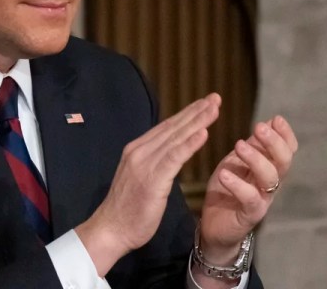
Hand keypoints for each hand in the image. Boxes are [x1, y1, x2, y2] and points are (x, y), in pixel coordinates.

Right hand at [76, 94, 220, 275]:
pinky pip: (174, 157)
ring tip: (214, 109)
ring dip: (197, 121)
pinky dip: (190, 143)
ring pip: (176, 138)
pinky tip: (204, 133)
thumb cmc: (127, 209)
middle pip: (173, 127)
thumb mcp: (139, 178)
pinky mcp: (152, 178)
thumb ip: (153, 164)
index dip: (187, 114)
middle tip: (215, 98)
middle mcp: (139, 151)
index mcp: (137, 150)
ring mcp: (144, 163)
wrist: (111, 229)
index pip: (166, 128)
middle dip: (196, 111)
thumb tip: (168, 155)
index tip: (204, 104)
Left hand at [198, 114, 297, 263]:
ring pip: (270, 178)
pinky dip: (238, 185)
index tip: (277, 119)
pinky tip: (224, 174)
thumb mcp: (237, 163)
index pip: (287, 150)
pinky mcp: (250, 215)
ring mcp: (263, 200)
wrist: (214, 225)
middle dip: (274, 143)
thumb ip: (252, 147)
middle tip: (259, 127)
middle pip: (284, 162)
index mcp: (269, 168)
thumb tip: (267, 123)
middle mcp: (270, 183)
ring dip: (256, 159)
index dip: (286, 135)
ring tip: (239, 144)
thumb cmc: (227, 190)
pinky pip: (250, 199)